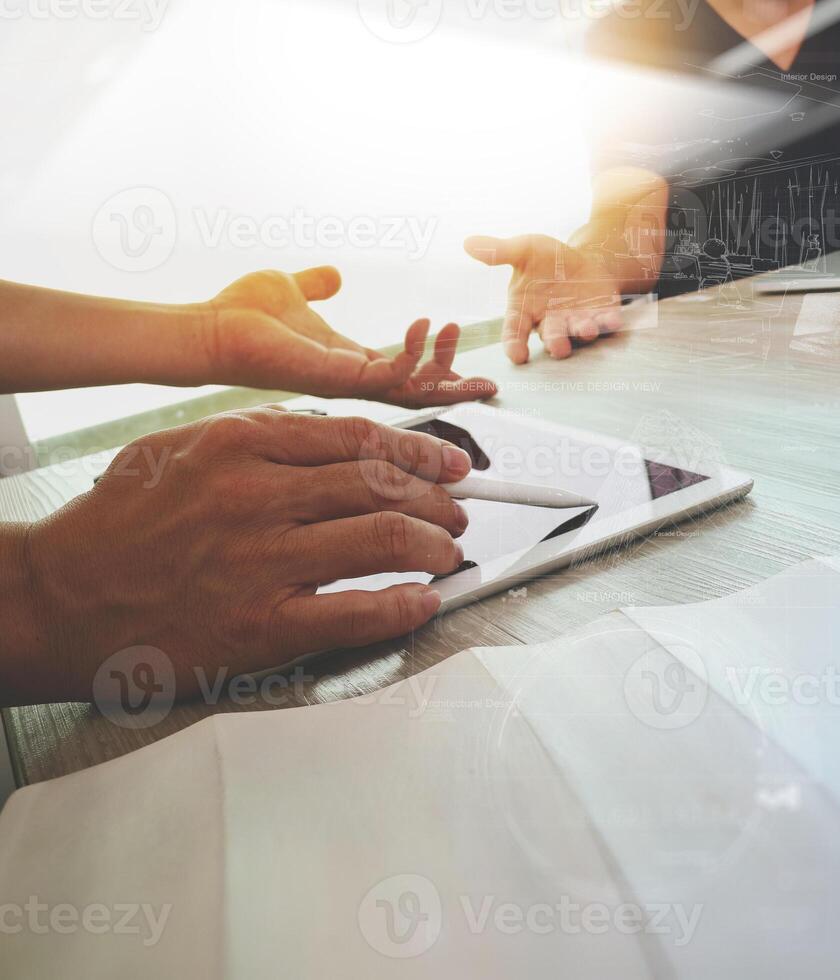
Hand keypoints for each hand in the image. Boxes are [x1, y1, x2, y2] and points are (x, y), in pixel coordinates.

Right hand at [22, 409, 473, 702]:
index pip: (359, 436)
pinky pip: (358, 611)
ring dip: (434, 545)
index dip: (420, 448)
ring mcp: (261, 560)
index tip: (449, 462)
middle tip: (457, 512)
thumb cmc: (116, 528)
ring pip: (385, 537)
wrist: (54, 601)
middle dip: (438, 498)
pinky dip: (404, 606)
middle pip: (383, 482)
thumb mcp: (178, 450)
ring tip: (448, 553)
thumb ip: (256, 436)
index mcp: (239, 444)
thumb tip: (330, 433)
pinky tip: (423, 603)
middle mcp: (256, 495)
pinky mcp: (261, 625)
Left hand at [206, 266, 496, 405]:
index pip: (405, 375)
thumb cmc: (241, 314)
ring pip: (411, 391)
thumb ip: (317, 285)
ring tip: (448, 328)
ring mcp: (345, 383)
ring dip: (439, 366)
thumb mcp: (292, 288)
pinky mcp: (336, 378)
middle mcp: (351, 379)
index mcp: (346, 362)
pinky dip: (411, 357)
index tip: (468, 356)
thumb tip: (333, 275)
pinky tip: (419, 328)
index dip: (438, 370)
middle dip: (454, 387)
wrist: (208, 328)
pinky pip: (388, 377)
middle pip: (418, 394)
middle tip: (487, 377)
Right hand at [465, 235, 625, 363]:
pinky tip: (612, 320)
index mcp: (525, 311)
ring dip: (582, 333)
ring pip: (579, 334)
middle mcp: (551, 322)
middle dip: (555, 342)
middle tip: (558, 347)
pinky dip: (608, 323)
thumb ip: (499, 252)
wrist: (583, 258)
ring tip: (585, 329)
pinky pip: (605, 323)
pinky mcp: (602, 316)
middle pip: (551, 337)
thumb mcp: (524, 250)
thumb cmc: (547, 260)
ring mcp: (577, 321)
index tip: (517, 356)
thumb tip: (468, 243)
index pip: (515, 332)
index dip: (515, 345)